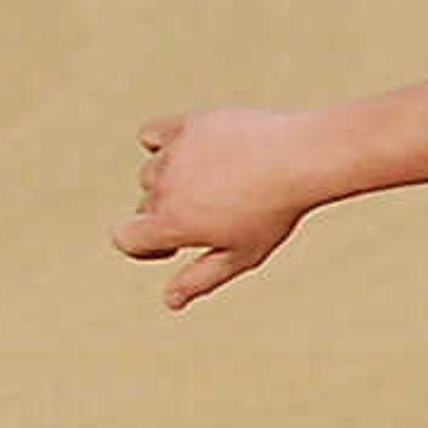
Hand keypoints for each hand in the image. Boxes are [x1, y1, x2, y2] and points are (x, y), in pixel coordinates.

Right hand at [114, 110, 321, 308]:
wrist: (304, 158)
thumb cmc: (276, 211)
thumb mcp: (242, 254)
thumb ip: (201, 279)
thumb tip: (170, 302)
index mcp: (171, 223)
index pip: (124, 238)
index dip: (144, 247)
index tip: (174, 246)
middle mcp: (164, 187)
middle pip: (146, 205)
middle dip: (172, 212)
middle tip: (219, 210)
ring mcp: (173, 154)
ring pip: (153, 171)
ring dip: (172, 179)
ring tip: (218, 180)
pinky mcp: (187, 124)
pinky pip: (153, 135)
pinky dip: (165, 145)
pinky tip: (193, 152)